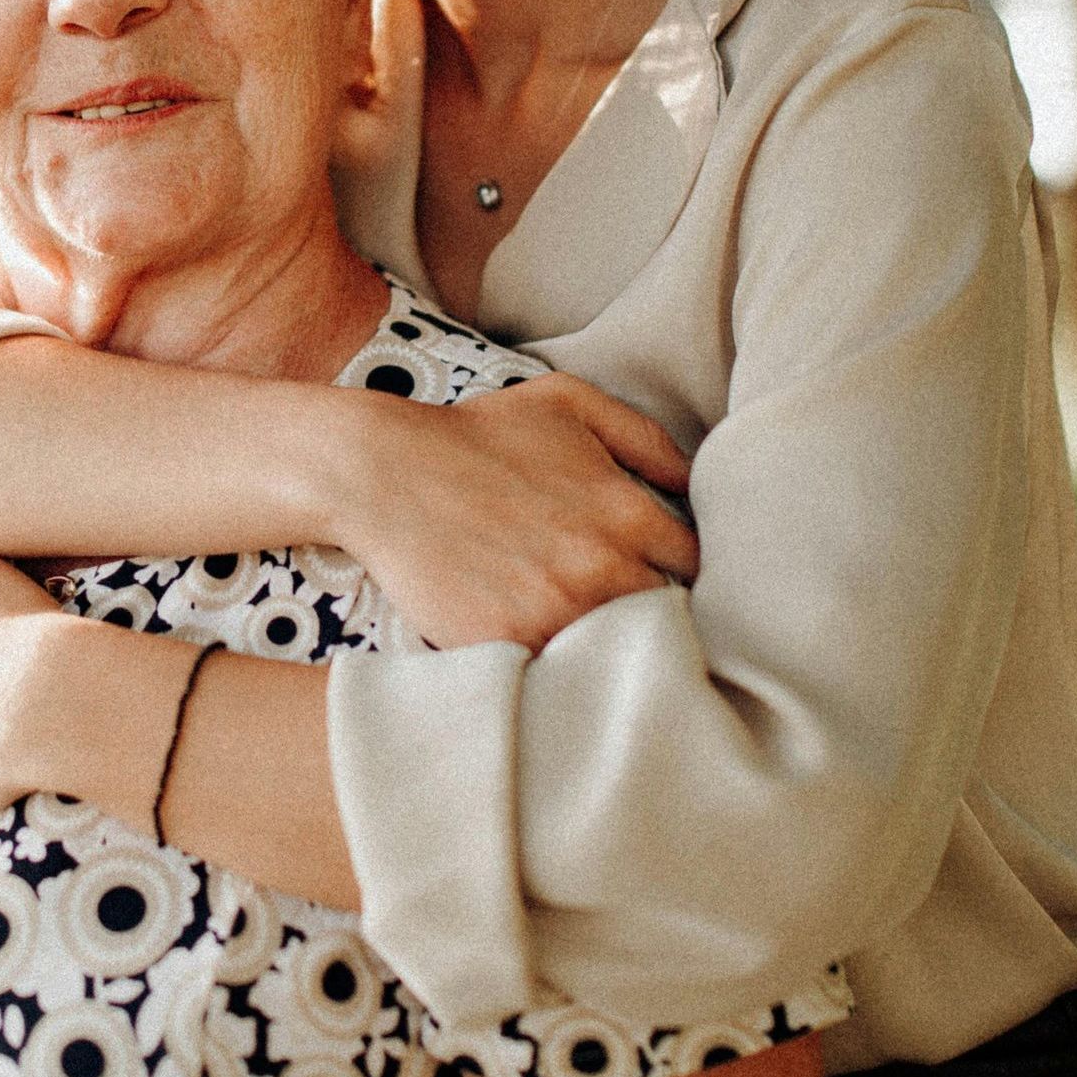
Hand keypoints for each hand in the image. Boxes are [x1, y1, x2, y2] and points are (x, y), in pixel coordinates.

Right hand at [339, 373, 698, 649]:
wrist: (383, 472)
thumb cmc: (475, 435)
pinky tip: (541, 649)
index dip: (674, 571)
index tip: (651, 574)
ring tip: (580, 633)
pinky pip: (558, 673)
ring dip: (604, 647)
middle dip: (645, 612)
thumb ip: (645, 438)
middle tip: (615, 607)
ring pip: (614, 652)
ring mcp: (558, 611)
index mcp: (630, 515)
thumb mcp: (567, 404)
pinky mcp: (510, 644)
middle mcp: (604, 568)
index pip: (693, 566)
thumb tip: (692, 484)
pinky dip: (556, 668)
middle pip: (662, 617)